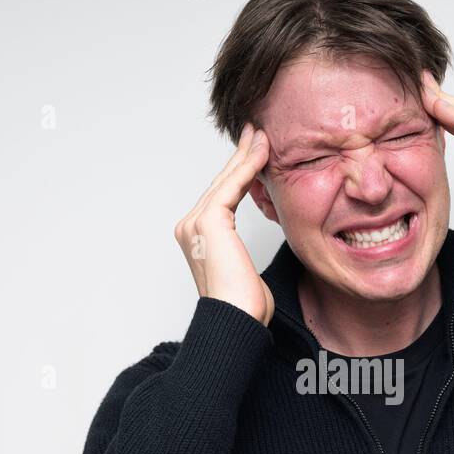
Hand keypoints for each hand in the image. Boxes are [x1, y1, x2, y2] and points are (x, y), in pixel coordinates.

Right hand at [174, 122, 275, 324]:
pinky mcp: (209, 221)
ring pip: (226, 181)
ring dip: (246, 155)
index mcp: (196, 238)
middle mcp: (190, 226)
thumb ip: (240, 254)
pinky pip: (232, 186)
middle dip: (239, 157)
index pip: (220, 197)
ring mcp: (195, 223)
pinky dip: (248, 167)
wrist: (236, 320)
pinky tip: (263, 151)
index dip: (237, 173)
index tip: (254, 153)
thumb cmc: (244, 307)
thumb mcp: (243, 272)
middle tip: (256, 133)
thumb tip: (247, 254)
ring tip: (262, 135)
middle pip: (220, 184)